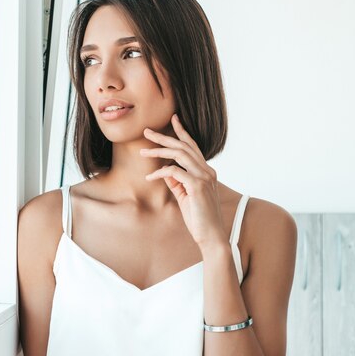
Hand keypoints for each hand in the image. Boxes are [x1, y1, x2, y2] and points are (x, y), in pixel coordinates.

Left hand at [140, 113, 225, 249]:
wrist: (211, 236)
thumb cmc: (199, 218)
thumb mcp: (185, 196)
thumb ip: (176, 182)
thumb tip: (165, 171)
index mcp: (207, 172)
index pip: (193, 147)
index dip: (182, 132)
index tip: (173, 119)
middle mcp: (207, 171)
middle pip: (184, 146)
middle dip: (164, 137)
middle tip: (147, 131)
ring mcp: (204, 177)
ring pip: (179, 154)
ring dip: (159, 151)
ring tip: (143, 151)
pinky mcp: (197, 186)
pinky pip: (174, 171)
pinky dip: (160, 171)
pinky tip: (150, 176)